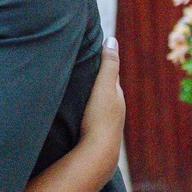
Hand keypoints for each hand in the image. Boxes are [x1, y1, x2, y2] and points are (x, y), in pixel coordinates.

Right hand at [79, 38, 124, 167]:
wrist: (98, 153)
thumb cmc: (100, 118)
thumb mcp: (104, 86)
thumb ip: (109, 64)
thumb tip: (112, 39)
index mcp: (117, 96)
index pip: (110, 75)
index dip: (100, 65)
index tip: (88, 53)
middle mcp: (114, 109)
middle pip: (104, 90)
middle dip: (95, 80)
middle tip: (78, 69)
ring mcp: (106, 124)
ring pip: (97, 104)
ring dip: (89, 97)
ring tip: (74, 90)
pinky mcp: (95, 134)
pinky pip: (90, 116)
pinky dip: (85, 110)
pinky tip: (75, 112)